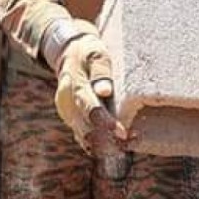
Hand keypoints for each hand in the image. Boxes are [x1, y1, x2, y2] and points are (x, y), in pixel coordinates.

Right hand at [54, 31, 131, 153]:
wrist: (71, 54)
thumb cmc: (87, 53)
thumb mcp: (95, 53)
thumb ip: (100, 72)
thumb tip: (105, 91)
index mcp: (72, 87)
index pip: (88, 107)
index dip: (105, 121)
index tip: (122, 132)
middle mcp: (66, 104)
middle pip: (85, 128)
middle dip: (108, 139)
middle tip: (131, 140)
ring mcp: (68, 114)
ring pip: (85, 137)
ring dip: (107, 145)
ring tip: (130, 143)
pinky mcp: (74, 120)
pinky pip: (86, 137)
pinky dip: (101, 145)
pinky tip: (120, 146)